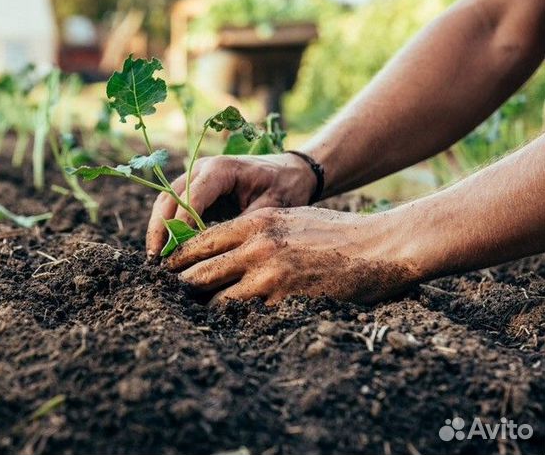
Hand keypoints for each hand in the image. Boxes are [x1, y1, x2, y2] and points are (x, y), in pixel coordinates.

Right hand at [146, 153, 315, 257]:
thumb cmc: (284, 187)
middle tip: (155, 259)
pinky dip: (167, 226)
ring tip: (155, 258)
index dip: (180, 224)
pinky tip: (167, 249)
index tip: (175, 253)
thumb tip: (218, 252)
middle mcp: (202, 169)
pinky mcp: (195, 188)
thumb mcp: (270, 208)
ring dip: (158, 228)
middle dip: (160, 228)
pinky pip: (174, 206)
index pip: (191, 197)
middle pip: (169, 198)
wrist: (290, 171)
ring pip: (165, 201)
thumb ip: (242, 226)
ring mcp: (195, 176)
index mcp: (221, 169)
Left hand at [165, 206, 422, 305]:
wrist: (378, 247)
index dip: (179, 259)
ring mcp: (269, 276)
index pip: (200, 242)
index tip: (168, 271)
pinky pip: (247, 317)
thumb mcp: (288, 218)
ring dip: (205, 310)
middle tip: (171, 299)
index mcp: (255, 222)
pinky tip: (229, 329)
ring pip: (217, 299)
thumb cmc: (334, 231)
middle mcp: (255, 247)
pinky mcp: (284, 302)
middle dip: (182, 288)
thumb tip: (223, 247)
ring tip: (195, 317)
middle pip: (199, 273)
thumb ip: (253, 231)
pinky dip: (235, 323)